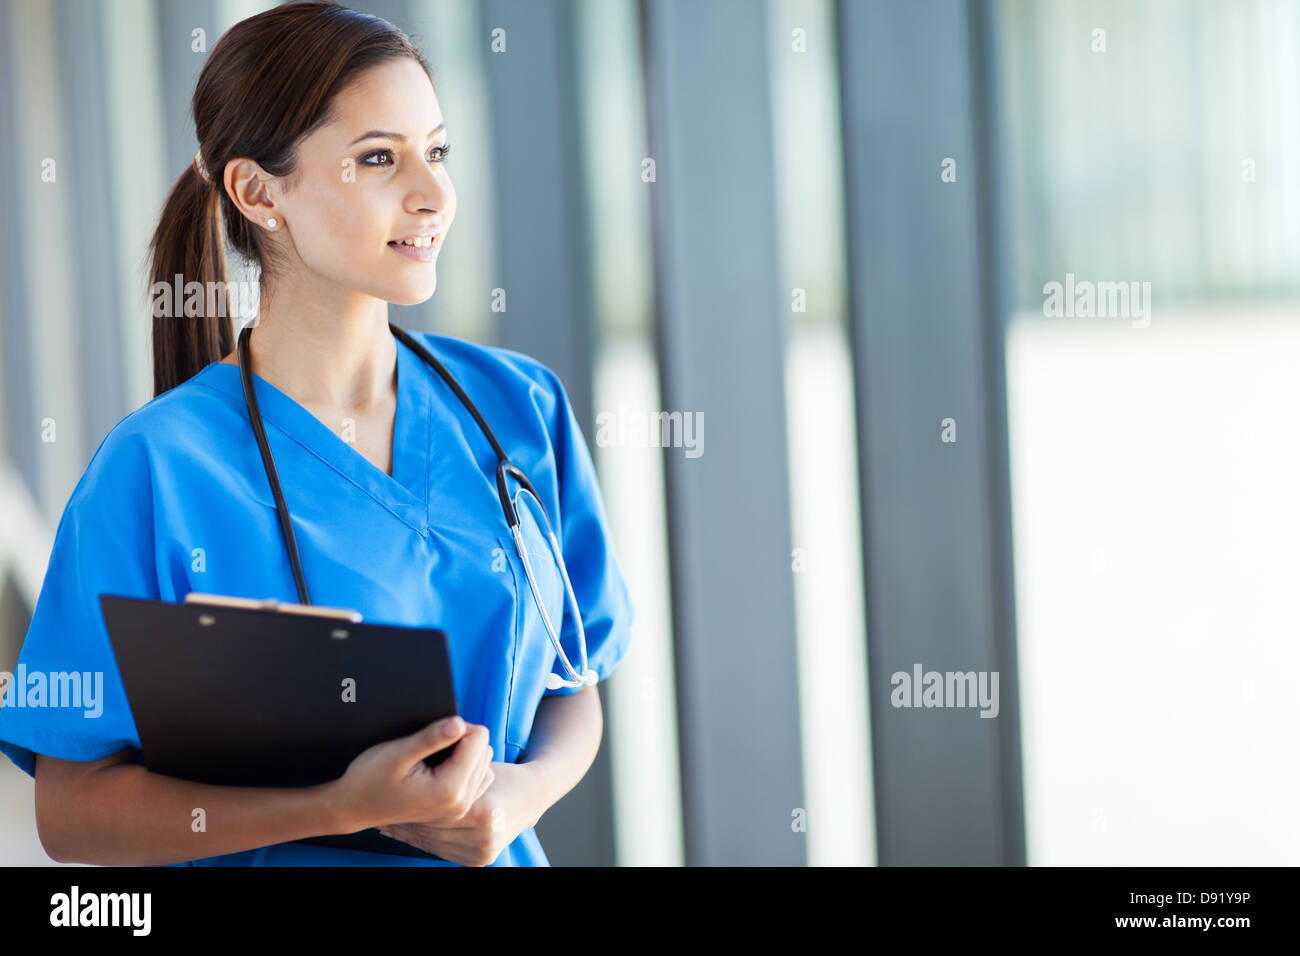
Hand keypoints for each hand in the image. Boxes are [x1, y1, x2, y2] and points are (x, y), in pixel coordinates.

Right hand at [327, 716, 494, 833]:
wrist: (354, 807)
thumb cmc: (369, 779)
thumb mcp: (398, 752)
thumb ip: (431, 738)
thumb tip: (459, 722)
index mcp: (449, 789)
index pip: (479, 739)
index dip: (458, 726)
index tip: (434, 730)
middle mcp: (460, 803)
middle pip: (484, 750)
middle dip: (463, 739)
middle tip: (431, 742)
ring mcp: (459, 809)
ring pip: (484, 763)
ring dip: (465, 753)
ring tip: (436, 755)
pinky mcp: (456, 809)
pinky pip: (478, 778)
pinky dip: (466, 767)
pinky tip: (444, 766)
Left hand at [379, 762, 543, 866]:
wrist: (529, 797)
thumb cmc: (504, 775)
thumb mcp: (480, 760)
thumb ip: (456, 753)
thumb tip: (426, 743)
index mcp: (485, 812)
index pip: (436, 807)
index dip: (410, 803)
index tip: (388, 797)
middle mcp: (485, 838)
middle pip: (432, 827)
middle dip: (406, 820)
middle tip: (380, 817)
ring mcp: (482, 853)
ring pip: (434, 841)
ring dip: (410, 833)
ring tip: (387, 824)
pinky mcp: (477, 861)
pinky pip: (441, 850)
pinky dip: (421, 841)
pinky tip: (404, 833)